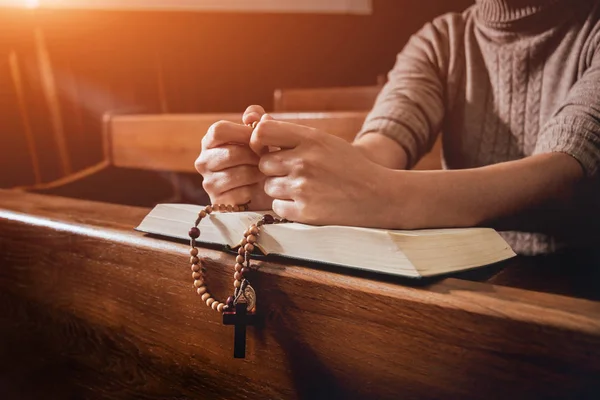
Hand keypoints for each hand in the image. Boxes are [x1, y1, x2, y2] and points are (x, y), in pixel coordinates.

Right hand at [195, 106, 272, 209]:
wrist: (262, 192)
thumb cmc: (257, 158)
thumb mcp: (258, 135)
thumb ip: (256, 119)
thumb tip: (254, 116)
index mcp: (210, 141)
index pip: (219, 130)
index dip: (243, 132)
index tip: (258, 138)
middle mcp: (203, 161)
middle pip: (232, 154)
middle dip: (256, 156)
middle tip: (267, 159)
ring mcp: (209, 183)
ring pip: (239, 174)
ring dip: (258, 173)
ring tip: (263, 172)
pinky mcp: (218, 202)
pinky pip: (241, 193)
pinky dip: (254, 190)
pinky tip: (256, 188)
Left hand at [251, 117, 393, 225]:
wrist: (379, 196)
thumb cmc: (350, 166)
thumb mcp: (326, 141)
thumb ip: (294, 135)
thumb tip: (258, 123)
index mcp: (311, 138)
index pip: (263, 131)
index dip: (258, 141)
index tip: (265, 149)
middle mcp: (304, 161)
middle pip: (264, 164)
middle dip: (275, 170)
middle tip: (295, 174)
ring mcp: (303, 187)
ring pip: (269, 187)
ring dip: (281, 189)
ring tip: (304, 189)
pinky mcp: (305, 212)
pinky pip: (277, 207)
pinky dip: (287, 207)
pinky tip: (306, 203)